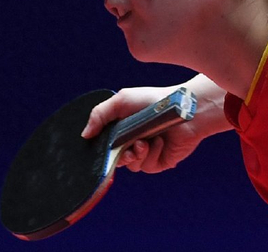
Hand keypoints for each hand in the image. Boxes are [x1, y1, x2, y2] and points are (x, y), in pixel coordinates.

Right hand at [81, 75, 231, 172]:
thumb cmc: (154, 100)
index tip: (100, 149)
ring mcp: (147, 152)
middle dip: (120, 156)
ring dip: (136, 154)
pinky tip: (160, 141)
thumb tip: (84, 135)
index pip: (105, 146)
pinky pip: (148, 166)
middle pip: (116, 159)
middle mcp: (133, 141)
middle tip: (127, 147)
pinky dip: (152, 154)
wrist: (183, 108)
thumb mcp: (122, 101)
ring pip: (132, 165)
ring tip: (144, 141)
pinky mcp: (160, 161)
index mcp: (123, 128)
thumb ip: (99, 115)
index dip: (102, 150)